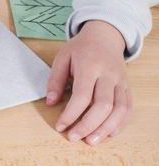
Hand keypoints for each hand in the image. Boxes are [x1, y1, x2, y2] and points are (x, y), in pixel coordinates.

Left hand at [46, 20, 130, 145]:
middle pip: (103, 105)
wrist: (105, 36)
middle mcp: (108, 74)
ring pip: (119, 109)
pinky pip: (128, 107)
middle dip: (88, 125)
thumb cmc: (81, 48)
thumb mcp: (62, 57)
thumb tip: (50, 102)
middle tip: (74, 137)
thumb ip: (55, 80)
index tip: (60, 126)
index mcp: (90, 66)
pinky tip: (110, 133)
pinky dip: (121, 122)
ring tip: (92, 141)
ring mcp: (120, 81)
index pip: (82, 96)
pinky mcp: (127, 86)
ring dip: (106, 128)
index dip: (71, 114)